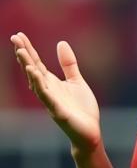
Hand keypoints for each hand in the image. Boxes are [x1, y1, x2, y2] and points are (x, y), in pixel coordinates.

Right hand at [10, 33, 101, 151]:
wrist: (89, 132)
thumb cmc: (81, 109)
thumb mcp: (76, 81)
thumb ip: (68, 64)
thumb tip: (61, 42)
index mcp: (52, 83)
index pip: (37, 63)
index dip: (28, 49)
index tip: (19, 35)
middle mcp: (47, 90)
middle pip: (32, 69)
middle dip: (23, 54)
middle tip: (15, 37)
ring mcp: (50, 100)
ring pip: (35, 81)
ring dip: (28, 66)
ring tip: (21, 51)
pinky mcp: (57, 111)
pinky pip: (45, 96)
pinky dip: (39, 84)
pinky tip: (33, 72)